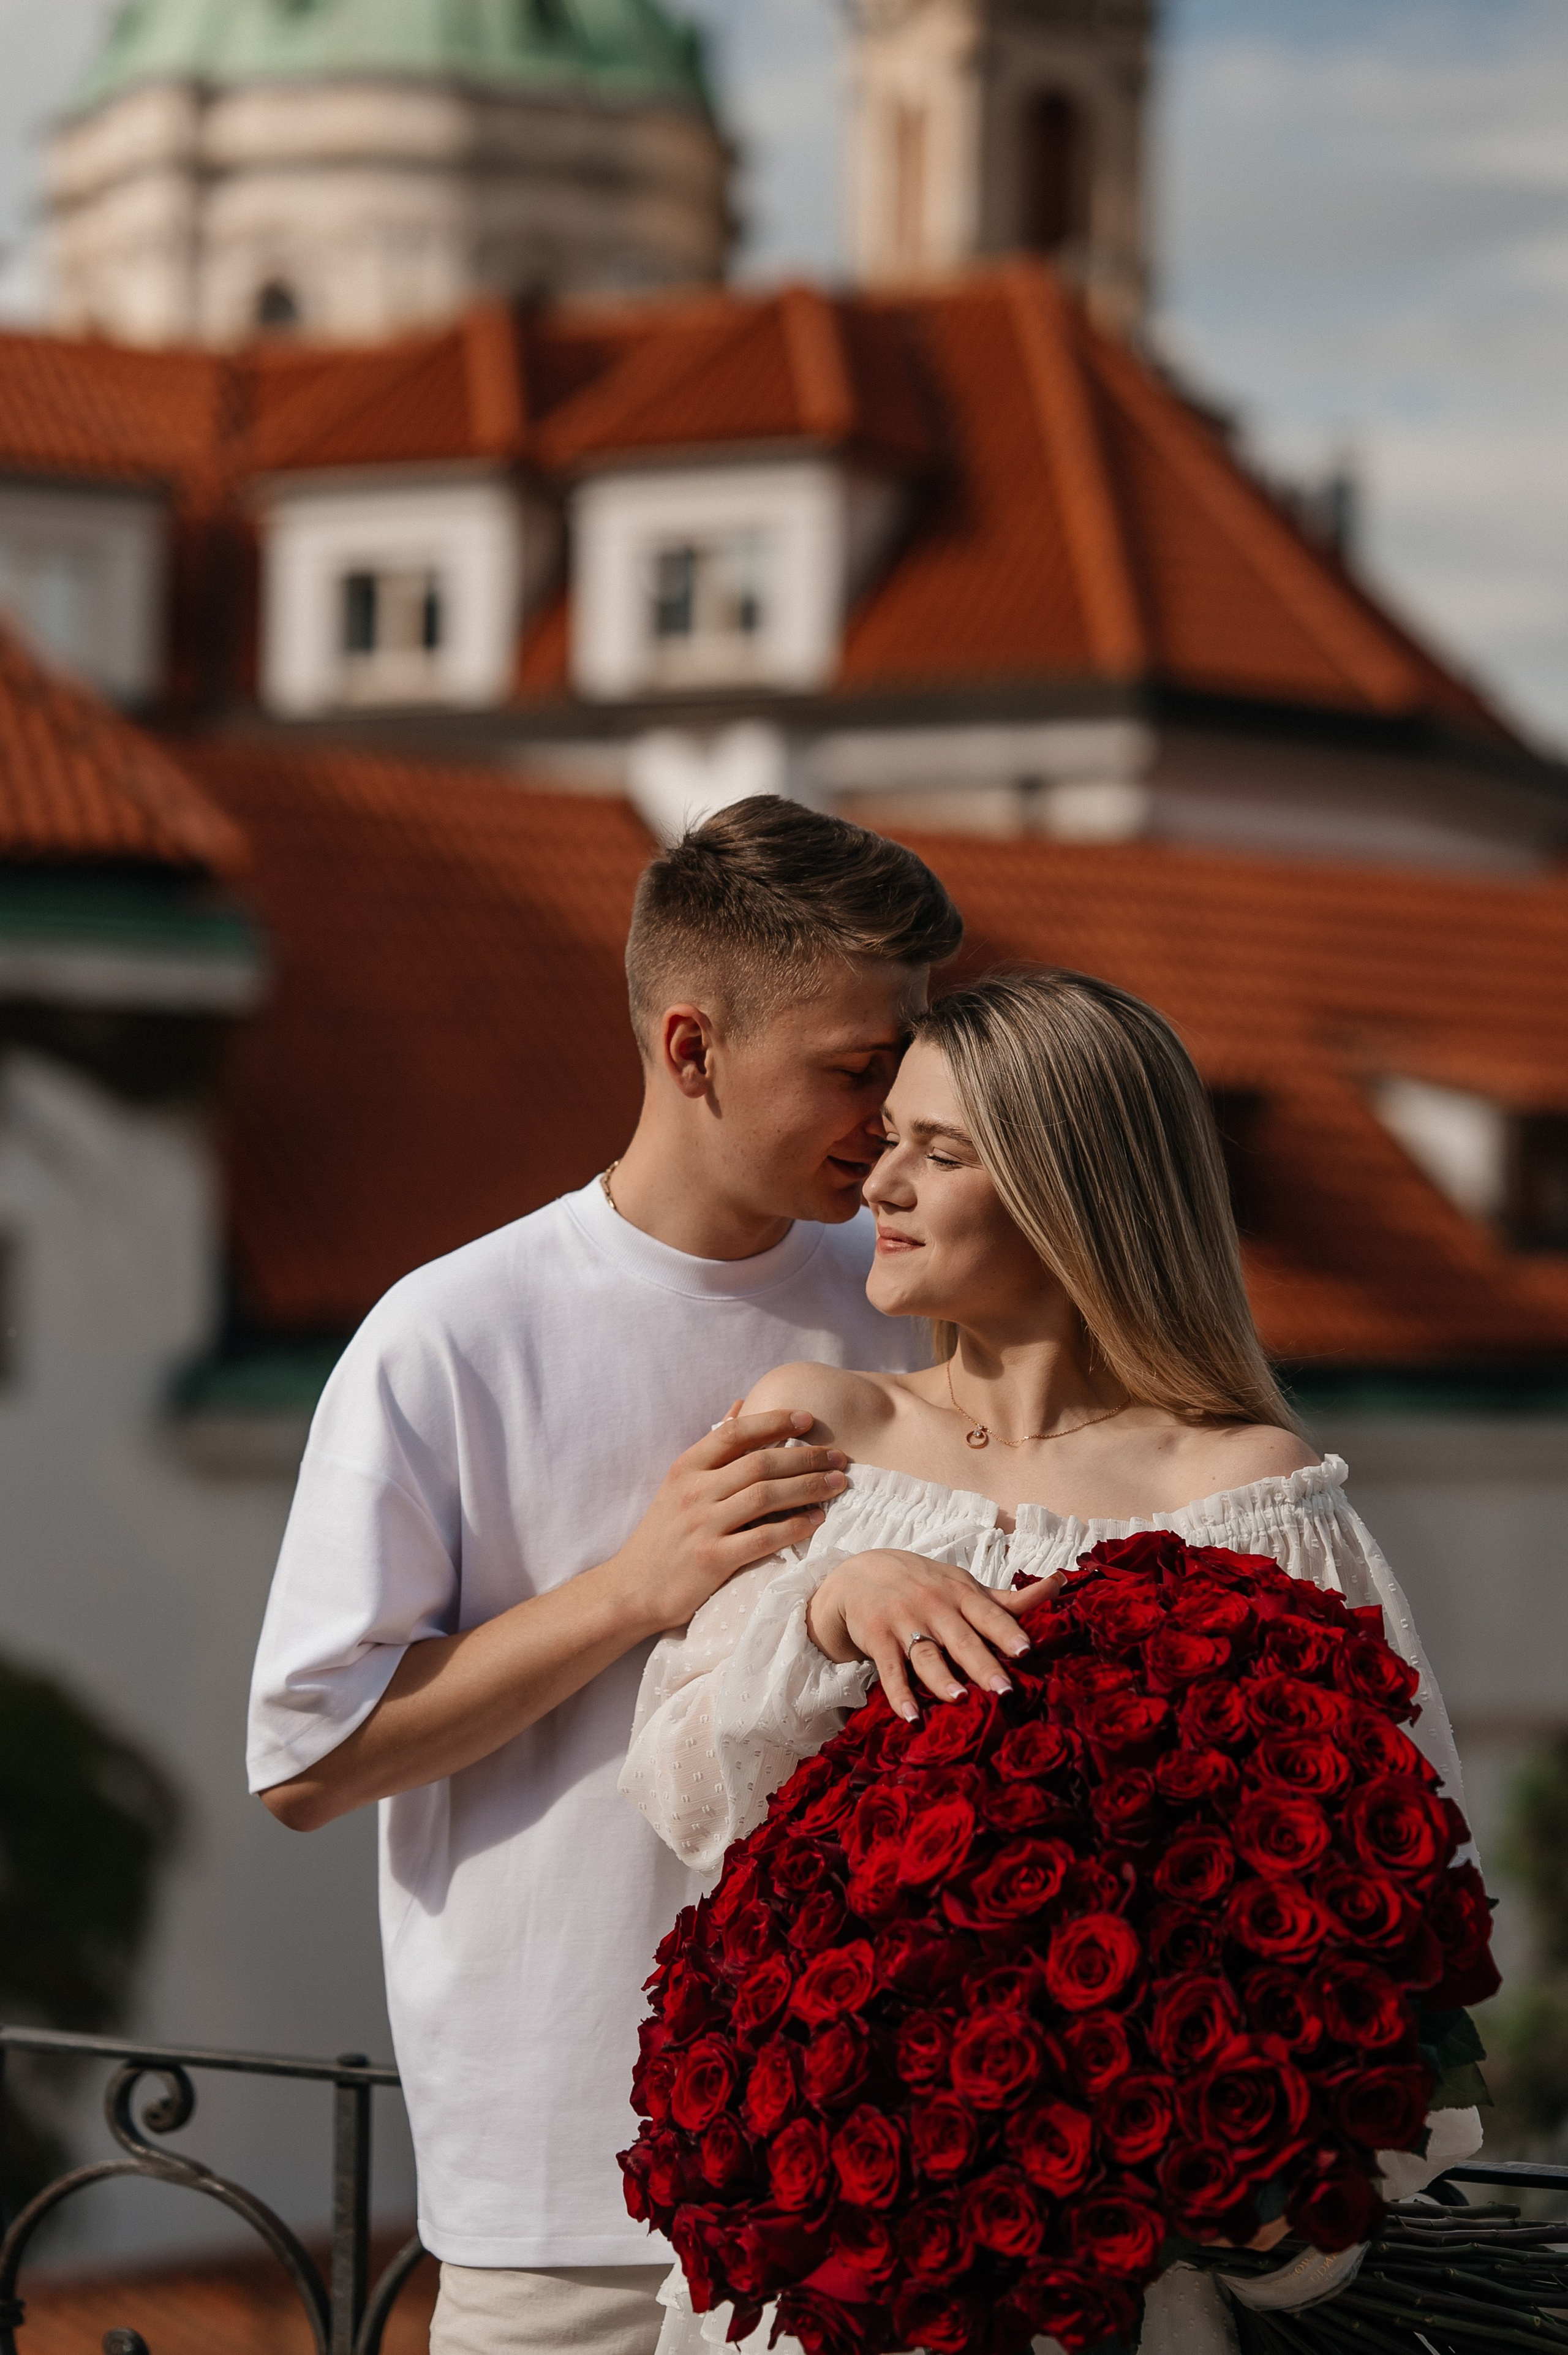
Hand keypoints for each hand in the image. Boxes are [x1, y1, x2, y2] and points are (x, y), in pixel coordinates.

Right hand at [612, 1410, 848, 1634]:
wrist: (633, 1588)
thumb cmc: (662, 1534)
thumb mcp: (678, 1483)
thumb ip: (712, 1446)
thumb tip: (739, 1405)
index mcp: (686, 1467)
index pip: (736, 1432)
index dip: (774, 1421)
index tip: (808, 1419)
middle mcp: (695, 1491)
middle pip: (760, 1463)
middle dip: (806, 1457)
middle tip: (839, 1457)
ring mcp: (703, 1525)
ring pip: (766, 1496)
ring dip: (808, 1487)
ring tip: (838, 1484)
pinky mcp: (712, 1560)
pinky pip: (763, 1538)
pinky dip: (794, 1527)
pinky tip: (816, 1521)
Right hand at [806, 1550, 1059, 1720]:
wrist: (861, 1573)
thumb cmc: (926, 1585)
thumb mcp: (964, 1586)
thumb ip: (1007, 1600)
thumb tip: (1060, 1585)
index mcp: (961, 1594)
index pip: (988, 1613)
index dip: (1006, 1631)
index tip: (1026, 1650)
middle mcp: (935, 1608)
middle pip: (961, 1640)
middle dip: (982, 1664)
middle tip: (1004, 1689)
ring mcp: (904, 1623)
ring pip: (926, 1656)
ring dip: (941, 1678)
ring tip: (958, 1698)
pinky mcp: (878, 1640)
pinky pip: (889, 1671)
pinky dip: (899, 1694)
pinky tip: (911, 1717)